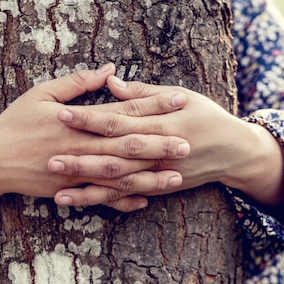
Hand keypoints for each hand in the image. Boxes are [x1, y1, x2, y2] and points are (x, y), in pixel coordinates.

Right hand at [0, 64, 190, 244]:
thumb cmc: (15, 123)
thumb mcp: (42, 93)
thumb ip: (78, 82)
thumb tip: (110, 69)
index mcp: (78, 120)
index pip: (124, 111)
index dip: (153, 106)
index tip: (179, 101)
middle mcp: (81, 147)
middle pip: (128, 146)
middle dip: (160, 145)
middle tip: (190, 144)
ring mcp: (77, 172)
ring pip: (120, 176)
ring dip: (149, 177)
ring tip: (177, 177)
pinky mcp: (70, 190)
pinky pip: (101, 197)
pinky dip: (122, 201)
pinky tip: (144, 201)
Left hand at [51, 75, 283, 208]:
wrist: (235, 152)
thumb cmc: (207, 117)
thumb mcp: (181, 96)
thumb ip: (143, 92)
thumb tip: (109, 81)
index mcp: (160, 124)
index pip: (118, 120)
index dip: (90, 118)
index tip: (61, 113)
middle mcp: (157, 152)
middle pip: (114, 155)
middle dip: (81, 157)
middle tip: (49, 158)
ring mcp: (158, 174)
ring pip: (118, 182)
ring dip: (87, 186)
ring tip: (56, 187)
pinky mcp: (158, 188)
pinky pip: (127, 196)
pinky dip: (103, 201)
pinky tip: (79, 201)